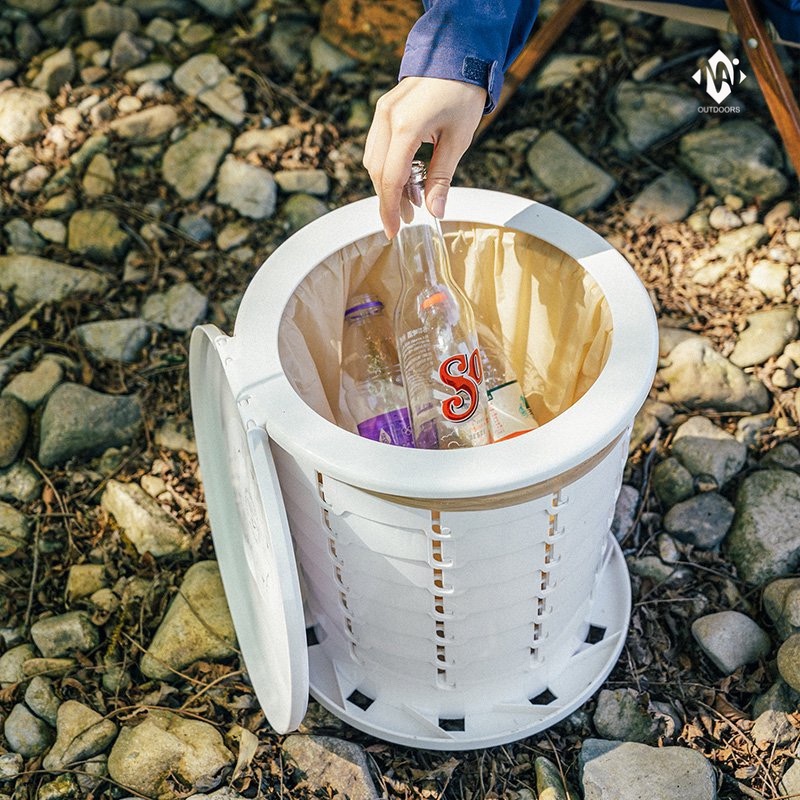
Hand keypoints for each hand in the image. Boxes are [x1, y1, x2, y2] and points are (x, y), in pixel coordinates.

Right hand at [363, 77, 486, 238]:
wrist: (457, 56)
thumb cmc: (461, 95)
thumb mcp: (457, 141)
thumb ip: (441, 178)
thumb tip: (435, 211)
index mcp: (405, 127)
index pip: (390, 179)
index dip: (390, 209)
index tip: (393, 231)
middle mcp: (387, 119)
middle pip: (377, 173)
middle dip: (388, 201)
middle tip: (404, 221)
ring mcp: (381, 113)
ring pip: (373, 161)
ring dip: (388, 185)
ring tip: (411, 200)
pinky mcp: (383, 111)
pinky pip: (377, 147)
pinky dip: (387, 167)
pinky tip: (406, 178)